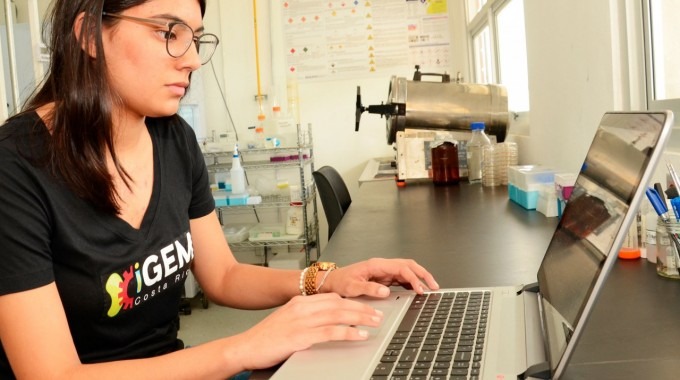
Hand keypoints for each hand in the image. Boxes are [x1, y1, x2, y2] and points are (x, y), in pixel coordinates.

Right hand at [233, 293, 382, 369]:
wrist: (245, 347)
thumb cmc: (265, 338)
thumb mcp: (288, 321)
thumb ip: (306, 318)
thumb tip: (327, 321)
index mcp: (299, 302)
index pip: (331, 297)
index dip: (352, 300)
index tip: (366, 305)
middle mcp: (302, 307)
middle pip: (339, 303)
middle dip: (361, 307)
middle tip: (378, 312)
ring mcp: (301, 321)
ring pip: (338, 315)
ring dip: (360, 318)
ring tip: (375, 322)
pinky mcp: (301, 336)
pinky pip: (331, 332)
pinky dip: (348, 332)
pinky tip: (360, 335)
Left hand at [323, 258, 438, 297]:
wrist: (332, 281)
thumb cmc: (341, 282)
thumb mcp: (352, 287)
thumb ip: (369, 288)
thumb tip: (386, 291)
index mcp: (377, 265)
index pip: (402, 268)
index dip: (413, 278)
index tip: (420, 289)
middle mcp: (382, 266)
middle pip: (409, 265)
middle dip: (423, 274)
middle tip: (434, 285)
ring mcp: (384, 271)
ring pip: (407, 270)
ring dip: (420, 277)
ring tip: (430, 287)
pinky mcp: (383, 277)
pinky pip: (401, 277)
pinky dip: (412, 282)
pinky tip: (417, 289)